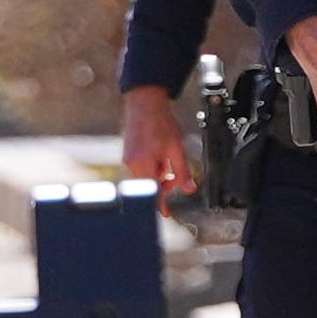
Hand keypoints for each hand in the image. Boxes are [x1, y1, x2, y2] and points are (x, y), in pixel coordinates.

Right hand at [121, 86, 193, 212]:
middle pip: (150, 185)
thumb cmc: (161, 123)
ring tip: (167, 157)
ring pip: (146, 175)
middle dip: (164, 183)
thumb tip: (189, 190)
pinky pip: (141, 167)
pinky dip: (152, 165)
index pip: (152, 193)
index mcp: (143, 166)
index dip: (160, 205)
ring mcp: (127, 159)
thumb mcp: (177, 149)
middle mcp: (131, 165)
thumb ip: (183, 172)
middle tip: (175, 175)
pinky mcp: (127, 153)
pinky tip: (158, 152)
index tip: (166, 214)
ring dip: (159, 173)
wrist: (145, 103)